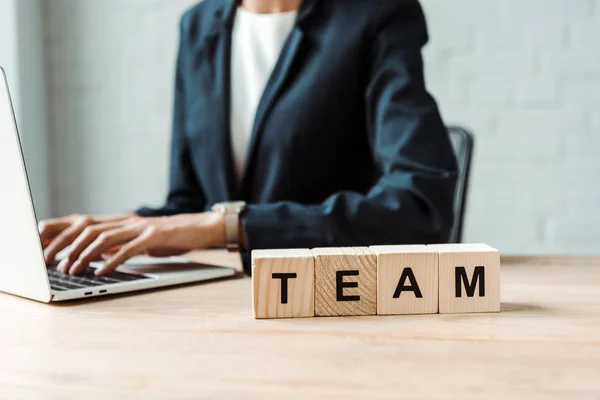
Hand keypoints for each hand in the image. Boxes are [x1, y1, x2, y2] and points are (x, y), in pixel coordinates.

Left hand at [54, 212, 225, 275]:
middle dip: (69, 248)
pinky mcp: (154, 237)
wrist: (202, 227)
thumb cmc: (174, 237)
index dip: (67, 238)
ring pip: (104, 239)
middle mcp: (129, 222)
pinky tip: (102, 272)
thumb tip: (101, 256)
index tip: (52, 254)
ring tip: (74, 271)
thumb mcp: (143, 241)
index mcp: (124, 222)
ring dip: (85, 256)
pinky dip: (112, 261)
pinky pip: (128, 249)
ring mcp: (141, 228)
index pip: (87, 226)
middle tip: (57, 266)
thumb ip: (123, 245)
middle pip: (89, 231)